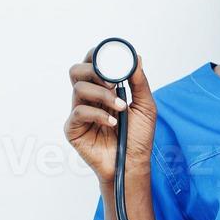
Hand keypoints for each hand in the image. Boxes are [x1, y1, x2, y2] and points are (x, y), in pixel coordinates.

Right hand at [65, 46, 157, 184]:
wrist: (133, 164)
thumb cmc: (138, 137)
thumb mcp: (145, 106)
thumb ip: (139, 82)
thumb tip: (136, 58)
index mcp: (103, 89)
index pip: (92, 64)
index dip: (97, 56)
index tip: (112, 58)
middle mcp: (89, 98)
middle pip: (77, 70)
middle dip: (94, 71)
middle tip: (113, 83)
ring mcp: (80, 112)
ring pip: (79, 88)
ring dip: (102, 95)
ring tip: (120, 107)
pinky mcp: (73, 128)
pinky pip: (79, 112)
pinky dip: (98, 114)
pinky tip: (112, 123)